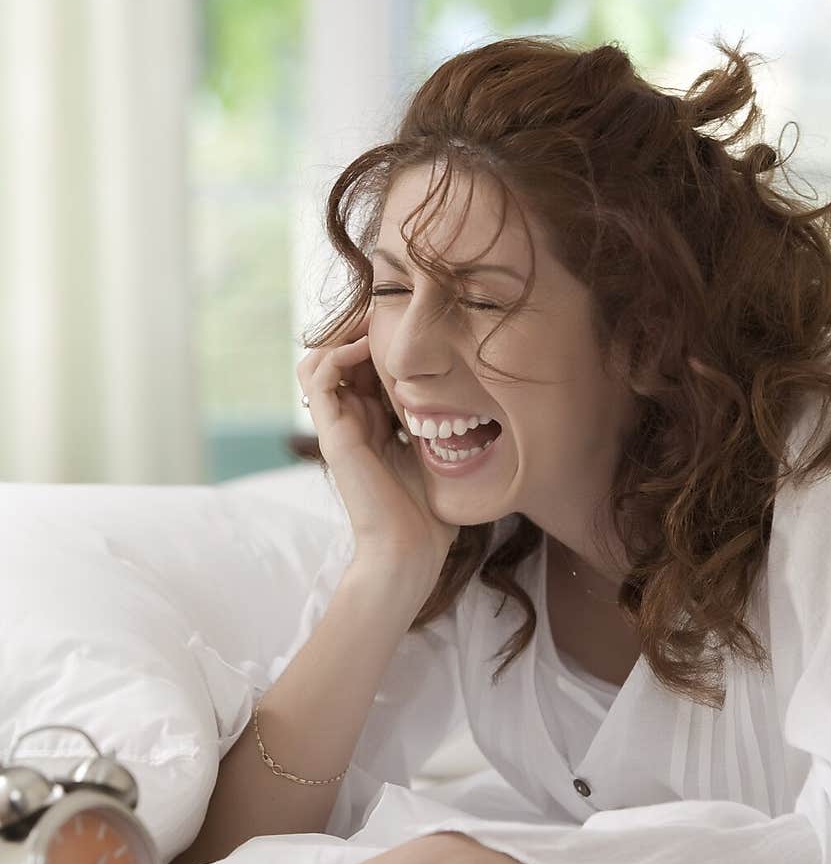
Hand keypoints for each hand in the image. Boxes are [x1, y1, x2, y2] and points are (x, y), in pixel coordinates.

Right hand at [296, 310, 459, 588]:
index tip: (413, 320)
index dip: (380, 338)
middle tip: (392, 310)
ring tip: (376, 326)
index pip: (363, 365)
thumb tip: (478, 394)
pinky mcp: (333, 435)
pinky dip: (341, 353)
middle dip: (361, 328)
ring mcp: (339, 427)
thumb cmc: (431, 515)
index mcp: (375, 424)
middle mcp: (352, 421)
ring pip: (318, 358)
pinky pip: (319, 376)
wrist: (411, 552)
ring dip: (345, 335)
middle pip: (338, 354)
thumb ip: (442, 423)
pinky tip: (371, 349)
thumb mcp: (440, 453)